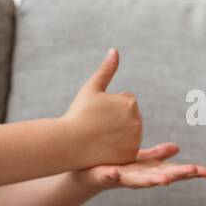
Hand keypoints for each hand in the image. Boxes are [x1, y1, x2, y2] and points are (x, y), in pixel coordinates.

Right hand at [63, 48, 142, 165]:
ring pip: (129, 132)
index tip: (96, 112)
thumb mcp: (91, 88)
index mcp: (130, 101)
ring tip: (100, 136)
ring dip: (118, 133)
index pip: (125, 101)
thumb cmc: (78, 113)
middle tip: (97, 125)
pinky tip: (104, 147)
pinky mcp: (130, 154)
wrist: (69, 143)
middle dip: (116, 120)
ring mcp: (135, 139)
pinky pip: (127, 148)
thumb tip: (115, 50)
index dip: (108, 106)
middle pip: (129, 117)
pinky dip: (118, 147)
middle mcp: (137, 120)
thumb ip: (106, 69)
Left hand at [83, 142, 205, 189]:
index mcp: (148, 171)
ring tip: (163, 180)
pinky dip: (111, 175)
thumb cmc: (115, 165)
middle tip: (193, 172)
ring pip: (137, 181)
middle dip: (177, 175)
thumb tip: (177, 147)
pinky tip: (115, 172)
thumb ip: (157, 154)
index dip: (190, 173)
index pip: (173, 172)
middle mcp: (138, 178)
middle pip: (161, 177)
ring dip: (150, 181)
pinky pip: (107, 176)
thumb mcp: (139, 160)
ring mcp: (121, 179)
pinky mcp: (102, 176)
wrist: (84, 174)